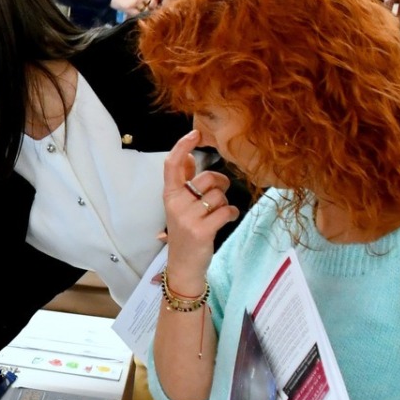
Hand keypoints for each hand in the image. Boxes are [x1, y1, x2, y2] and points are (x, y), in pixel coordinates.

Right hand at [104, 0, 155, 15]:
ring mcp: (136, 1)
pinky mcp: (130, 8)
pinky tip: (133, 13)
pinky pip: (137, 14)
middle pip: (151, 2)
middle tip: (146, 8)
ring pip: (145, 9)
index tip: (150, 1)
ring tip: (138, 11)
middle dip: (149, 5)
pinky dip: (136, 14)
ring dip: (142, 11)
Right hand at [161, 129, 239, 273]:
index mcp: (169, 195)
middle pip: (207, 178)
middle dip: (220, 184)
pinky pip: (226, 210)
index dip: (183, 146)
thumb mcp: (179, 205)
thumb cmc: (185, 232)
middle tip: (217, 196)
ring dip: (224, 204)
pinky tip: (225, 221)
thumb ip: (184, 181)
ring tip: (216, 215)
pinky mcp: (202, 230)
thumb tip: (190, 157)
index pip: (172, 165)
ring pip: (219, 195)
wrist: (184, 265)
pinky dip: (231, 214)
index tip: (195, 133)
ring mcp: (187, 218)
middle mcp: (175, 204)